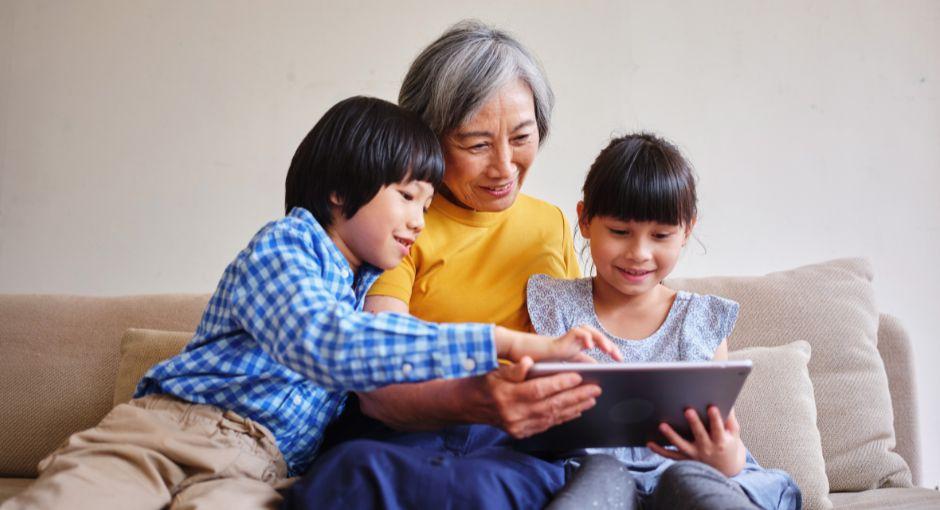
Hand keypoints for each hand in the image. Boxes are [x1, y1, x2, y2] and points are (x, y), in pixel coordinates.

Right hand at [474, 356, 602, 437]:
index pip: (539, 390)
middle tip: (595, 389)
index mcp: (508, 396)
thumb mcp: (497, 371)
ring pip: (553, 417)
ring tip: (591, 399)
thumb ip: (515, 368)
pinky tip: (577, 410)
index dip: (560, 383)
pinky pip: (548, 425)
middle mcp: (515, 414)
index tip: (578, 376)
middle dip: (576, 396)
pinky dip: (564, 417)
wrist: (471, 406)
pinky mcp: (523, 432)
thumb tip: (529, 362)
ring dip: (575, 408)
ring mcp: (519, 426)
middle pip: (551, 405)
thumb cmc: (487, 384)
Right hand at [498, 325, 621, 362]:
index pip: (596, 347)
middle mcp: (572, 343)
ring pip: (590, 331)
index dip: (610, 351)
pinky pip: (577, 331)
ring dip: (601, 339)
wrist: (519, 356)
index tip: (620, 361)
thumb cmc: (536, 364)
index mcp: (574, 350)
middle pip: (596, 337)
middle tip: (619, 358)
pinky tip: (589, 345)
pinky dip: (584, 336)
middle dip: (609, 346)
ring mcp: (567, 340)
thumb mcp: (560, 370)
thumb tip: (590, 381)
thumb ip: (574, 371)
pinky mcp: (560, 339)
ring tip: (608, 350)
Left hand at [647, 406, 745, 476]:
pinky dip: (659, 450)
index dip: (715, 418)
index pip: (718, 428)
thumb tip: (726, 398)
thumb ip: (729, 417)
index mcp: (720, 441)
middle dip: (694, 423)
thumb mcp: (733, 432)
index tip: (712, 407)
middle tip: (688, 410)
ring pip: (681, 445)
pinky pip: (670, 455)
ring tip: (662, 425)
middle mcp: (707, 448)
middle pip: (699, 435)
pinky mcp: (685, 459)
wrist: (726, 468)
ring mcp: (695, 455)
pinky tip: (649, 442)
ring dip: (671, 435)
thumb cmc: (728, 445)